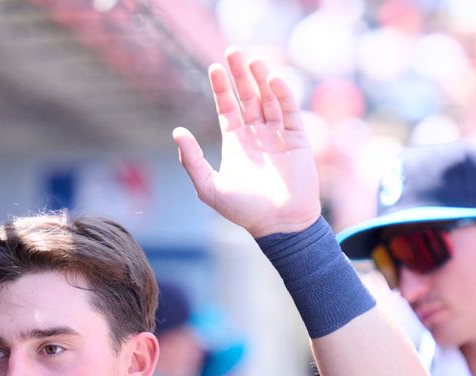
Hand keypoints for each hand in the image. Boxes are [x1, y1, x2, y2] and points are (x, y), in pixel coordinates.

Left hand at [173, 47, 319, 237]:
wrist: (280, 224)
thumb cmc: (244, 210)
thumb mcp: (209, 188)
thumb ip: (192, 161)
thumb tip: (177, 132)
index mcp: (235, 144)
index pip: (227, 108)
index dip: (221, 88)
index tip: (214, 67)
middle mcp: (256, 136)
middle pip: (247, 97)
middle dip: (240, 75)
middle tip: (233, 51)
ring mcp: (277, 135)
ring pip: (268, 99)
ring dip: (261, 79)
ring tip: (252, 60)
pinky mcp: (298, 139)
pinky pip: (289, 111)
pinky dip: (282, 94)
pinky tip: (272, 79)